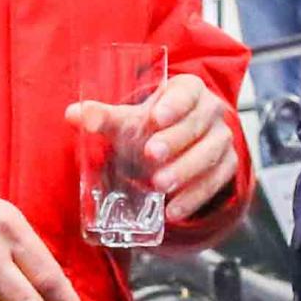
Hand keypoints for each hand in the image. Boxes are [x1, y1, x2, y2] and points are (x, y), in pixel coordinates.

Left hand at [89, 76, 240, 224]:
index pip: (186, 92)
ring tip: (160, 186)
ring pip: (209, 155)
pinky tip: (174, 210)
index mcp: (189, 90)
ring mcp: (222, 140)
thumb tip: (73, 115)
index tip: (155, 117)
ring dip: (185, 172)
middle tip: (150, 156)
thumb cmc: (156, 124)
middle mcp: (211, 112)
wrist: (186, 140)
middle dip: (174, 142)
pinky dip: (194, 198)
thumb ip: (104, 117)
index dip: (173, 104)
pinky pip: (214, 183)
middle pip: (196, 125)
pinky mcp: (227, 167)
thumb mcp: (131, 118)